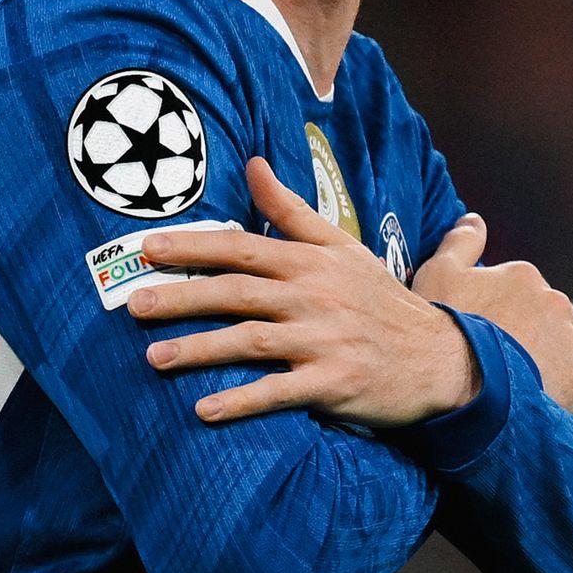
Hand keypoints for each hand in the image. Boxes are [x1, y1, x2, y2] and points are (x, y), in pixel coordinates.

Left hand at [128, 158, 480, 426]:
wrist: (438, 355)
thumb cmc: (380, 299)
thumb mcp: (342, 246)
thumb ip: (290, 209)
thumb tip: (252, 163)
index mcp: (311, 261)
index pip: (242, 246)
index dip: (193, 246)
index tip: (148, 248)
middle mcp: (313, 296)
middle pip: (237, 292)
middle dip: (182, 296)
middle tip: (134, 304)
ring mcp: (323, 340)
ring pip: (251, 341)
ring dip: (200, 350)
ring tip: (153, 358)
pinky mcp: (333, 382)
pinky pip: (279, 393)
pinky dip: (242, 401)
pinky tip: (204, 409)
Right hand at [413, 215, 572, 431]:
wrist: (450, 368)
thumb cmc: (441, 322)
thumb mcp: (439, 271)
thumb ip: (461, 242)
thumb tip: (474, 218)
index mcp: (525, 279)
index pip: (536, 295)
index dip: (522, 319)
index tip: (506, 340)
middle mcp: (555, 305)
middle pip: (566, 325)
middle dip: (554, 344)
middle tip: (528, 371)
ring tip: (563, 395)